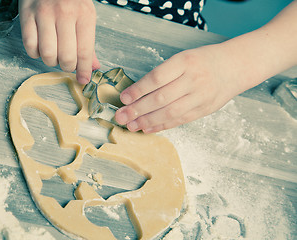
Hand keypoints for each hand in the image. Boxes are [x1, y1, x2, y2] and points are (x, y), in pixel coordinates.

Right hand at [19, 0, 99, 83]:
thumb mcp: (86, 16)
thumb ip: (88, 43)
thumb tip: (93, 67)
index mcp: (84, 15)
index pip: (85, 51)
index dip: (84, 70)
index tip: (83, 80)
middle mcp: (65, 14)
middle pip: (66, 56)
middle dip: (67, 66)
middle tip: (67, 63)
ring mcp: (44, 14)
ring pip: (47, 54)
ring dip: (51, 61)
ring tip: (54, 54)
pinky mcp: (27, 14)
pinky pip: (30, 45)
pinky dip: (35, 53)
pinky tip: (40, 48)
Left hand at [115, 44, 248, 132]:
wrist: (235, 66)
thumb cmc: (204, 60)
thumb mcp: (183, 58)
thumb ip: (163, 74)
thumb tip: (137, 93)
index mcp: (185, 62)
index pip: (157, 78)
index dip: (138, 90)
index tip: (124, 98)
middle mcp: (193, 79)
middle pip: (161, 98)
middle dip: (138, 110)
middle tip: (120, 117)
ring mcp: (201, 96)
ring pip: (170, 112)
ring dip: (147, 121)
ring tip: (131, 126)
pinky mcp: (204, 110)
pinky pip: (180, 120)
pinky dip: (162, 126)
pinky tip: (148, 128)